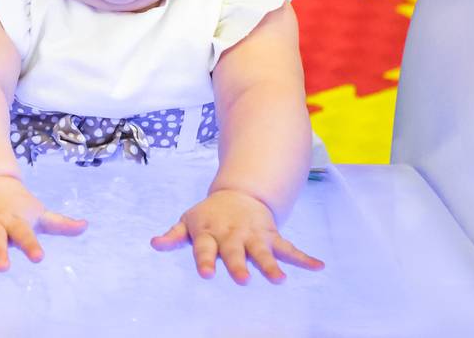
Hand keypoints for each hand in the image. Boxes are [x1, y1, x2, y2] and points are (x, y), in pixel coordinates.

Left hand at [151, 188, 323, 283]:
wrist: (238, 195)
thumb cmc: (208, 215)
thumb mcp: (188, 222)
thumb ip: (173, 235)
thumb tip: (154, 244)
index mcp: (209, 233)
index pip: (204, 248)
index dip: (205, 260)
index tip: (207, 274)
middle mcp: (232, 235)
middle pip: (235, 252)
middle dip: (239, 265)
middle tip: (243, 279)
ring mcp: (253, 235)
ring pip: (263, 251)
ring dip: (271, 265)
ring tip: (280, 279)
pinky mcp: (272, 236)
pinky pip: (289, 247)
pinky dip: (304, 257)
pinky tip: (319, 266)